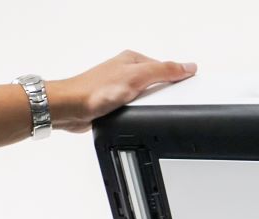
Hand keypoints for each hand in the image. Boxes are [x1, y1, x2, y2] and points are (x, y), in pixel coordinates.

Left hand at [47, 50, 196, 132]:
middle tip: (166, 104)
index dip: (177, 79)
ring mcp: (119, 88)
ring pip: (145, 98)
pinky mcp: (114, 104)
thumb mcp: (137, 77)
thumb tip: (187, 66)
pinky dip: (137, 115)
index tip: (187, 88)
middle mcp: (126, 72)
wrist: (71, 108)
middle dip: (163, 95)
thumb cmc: (96, 90)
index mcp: (133, 59)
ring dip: (148, 107)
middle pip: (156, 83)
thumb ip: (163, 71)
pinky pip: (134, 109)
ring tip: (147, 112)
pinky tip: (135, 118)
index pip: (165, 67)